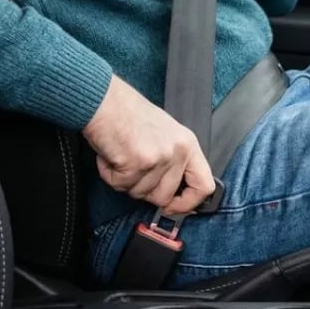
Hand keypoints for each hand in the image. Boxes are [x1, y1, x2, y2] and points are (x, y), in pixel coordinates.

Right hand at [83, 76, 214, 215]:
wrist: (105, 101)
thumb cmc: (129, 114)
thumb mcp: (165, 134)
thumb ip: (173, 162)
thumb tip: (173, 192)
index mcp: (188, 145)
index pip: (204, 186)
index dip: (188, 203)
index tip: (173, 207)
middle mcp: (177, 152)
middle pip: (164, 196)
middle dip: (144, 190)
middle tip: (132, 169)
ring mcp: (158, 159)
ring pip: (140, 194)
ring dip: (125, 180)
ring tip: (121, 155)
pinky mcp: (136, 164)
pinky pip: (120, 185)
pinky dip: (110, 174)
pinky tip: (111, 155)